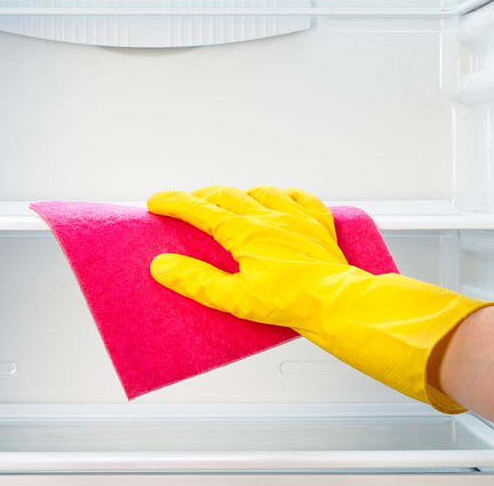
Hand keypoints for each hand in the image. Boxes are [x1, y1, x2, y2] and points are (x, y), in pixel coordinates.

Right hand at [148, 185, 493, 412]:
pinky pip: (300, 198)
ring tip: (231, 203)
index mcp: (245, 230)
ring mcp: (296, 216)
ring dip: (241, 195)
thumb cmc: (290, 302)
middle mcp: (269, 215)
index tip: (156, 202)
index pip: (199, 208)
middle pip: (226, 195)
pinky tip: (281, 201)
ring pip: (261, 192)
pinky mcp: (318, 224)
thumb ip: (196, 281)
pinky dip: (285, 196)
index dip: (174, 203)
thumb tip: (163, 267)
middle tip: (187, 206)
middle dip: (201, 198)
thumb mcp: (234, 298)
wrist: (337, 302)